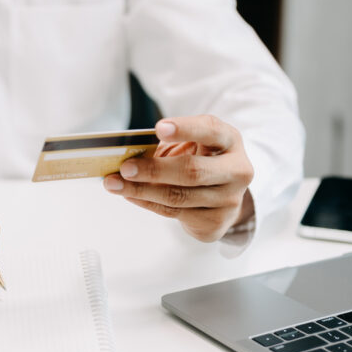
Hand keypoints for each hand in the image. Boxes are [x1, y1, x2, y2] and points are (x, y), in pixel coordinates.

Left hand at [103, 115, 254, 241]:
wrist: (223, 196)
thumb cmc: (200, 161)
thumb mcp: (192, 145)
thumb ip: (168, 145)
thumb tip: (129, 155)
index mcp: (230, 141)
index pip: (210, 130)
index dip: (185, 129)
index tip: (159, 128)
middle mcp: (237, 170)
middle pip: (192, 171)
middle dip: (154, 170)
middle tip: (125, 168)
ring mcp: (229, 200)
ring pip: (179, 197)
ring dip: (141, 190)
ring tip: (114, 184)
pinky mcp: (216, 223)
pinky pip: (174, 213)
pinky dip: (147, 202)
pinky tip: (129, 195)